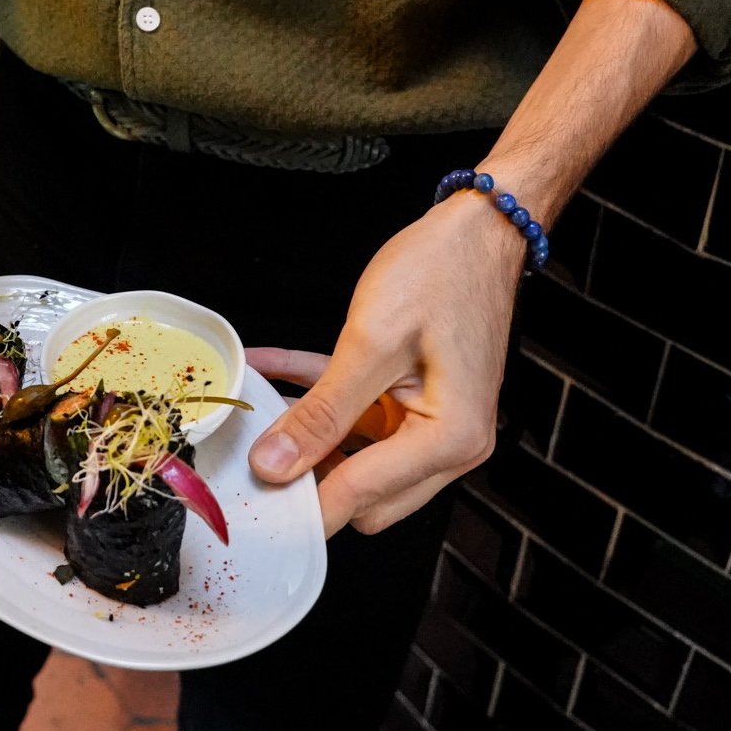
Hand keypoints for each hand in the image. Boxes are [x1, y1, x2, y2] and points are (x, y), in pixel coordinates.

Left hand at [246, 190, 522, 535]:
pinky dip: (319, 402)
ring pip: (356, 461)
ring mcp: (434, 424)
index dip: (303, 502)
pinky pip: (359, 419)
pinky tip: (272, 372)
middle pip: (364, 497)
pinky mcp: (417, 402)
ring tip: (257, 410)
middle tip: (253, 452)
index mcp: (450, 438)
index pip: (362, 497)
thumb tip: (276, 464)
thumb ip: (322, 412)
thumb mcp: (370, 343)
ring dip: (309, 437)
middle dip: (309, 477)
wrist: (477, 229)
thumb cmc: (442, 272)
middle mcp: (451, 444)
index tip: (254, 496)